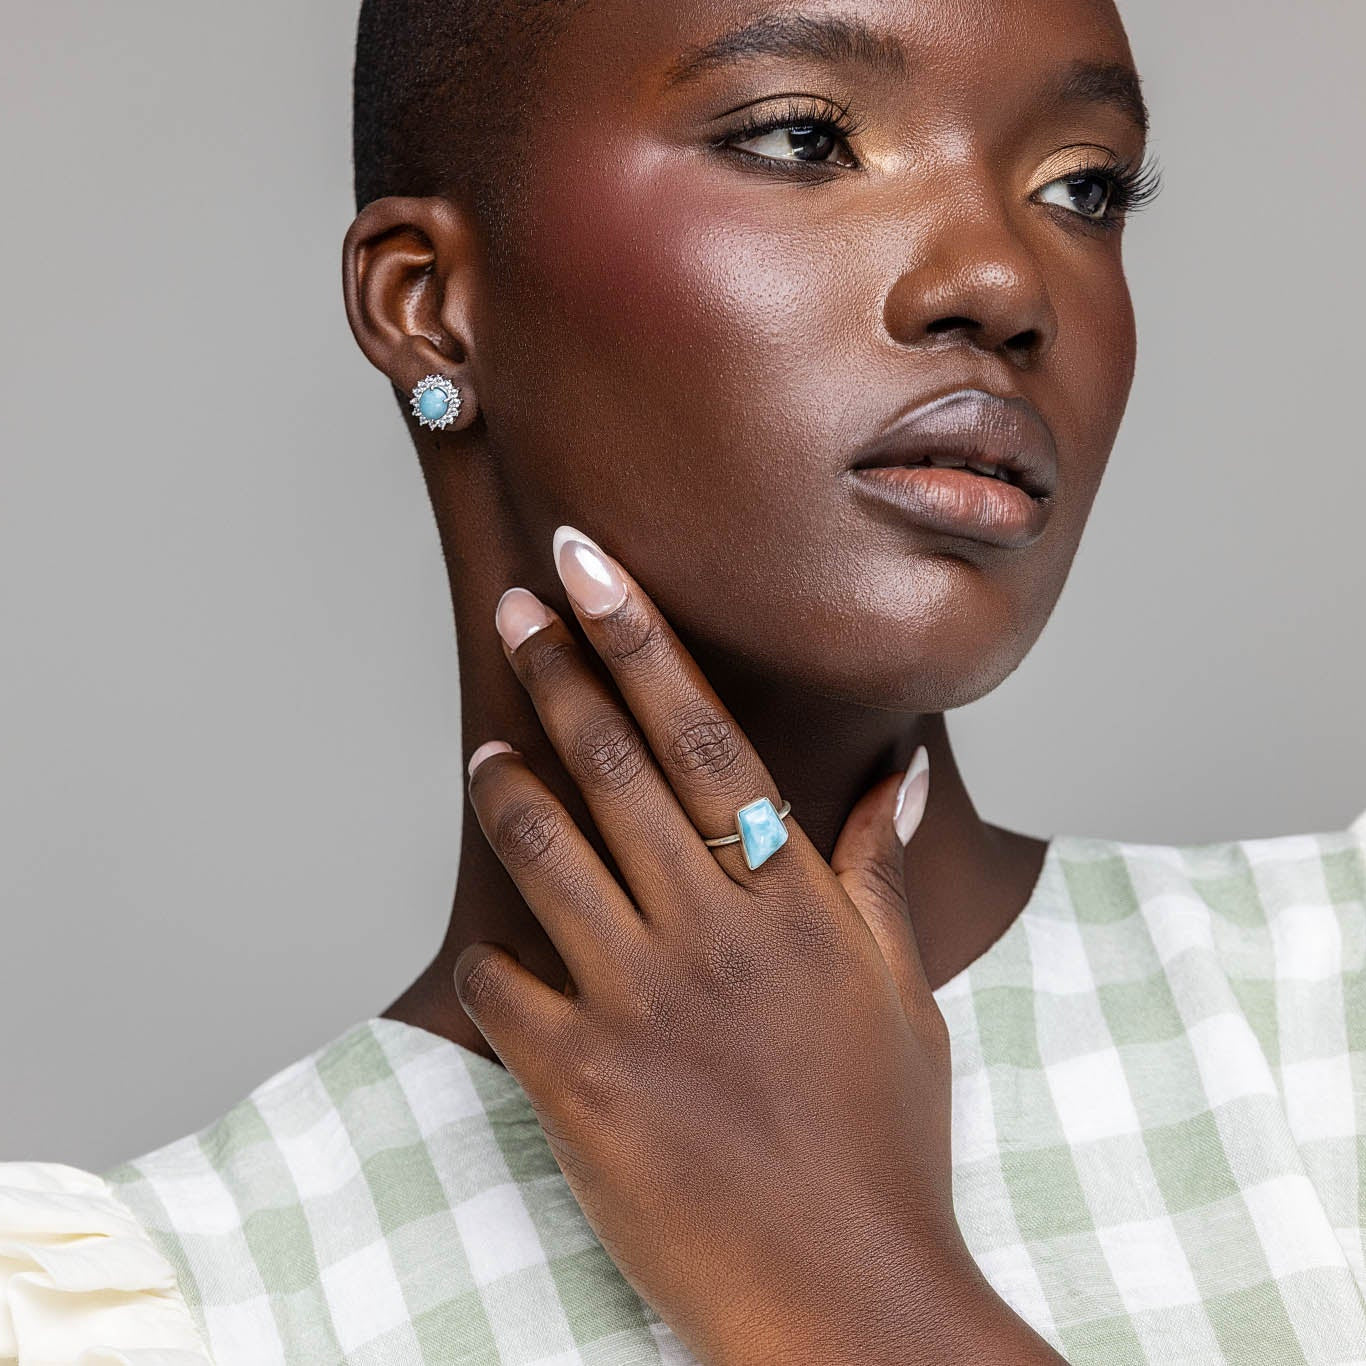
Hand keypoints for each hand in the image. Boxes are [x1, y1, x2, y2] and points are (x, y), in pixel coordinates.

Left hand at [456, 526, 1059, 1365]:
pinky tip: (493, 949)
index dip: (642, 640)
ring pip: (545, 851)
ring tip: (486, 748)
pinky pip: (503, 984)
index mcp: (793, 900)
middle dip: (559, 670)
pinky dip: (491, 957)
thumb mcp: (900, 994)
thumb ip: (878, 872)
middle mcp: (712, 931)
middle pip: (613, 766)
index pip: (704, 736)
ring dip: (506, 786)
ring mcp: (640, 1001)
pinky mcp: (580, 1079)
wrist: (843, 1292)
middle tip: (518, 605)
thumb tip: (901, 776)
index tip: (593, 568)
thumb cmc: (882, 1138)